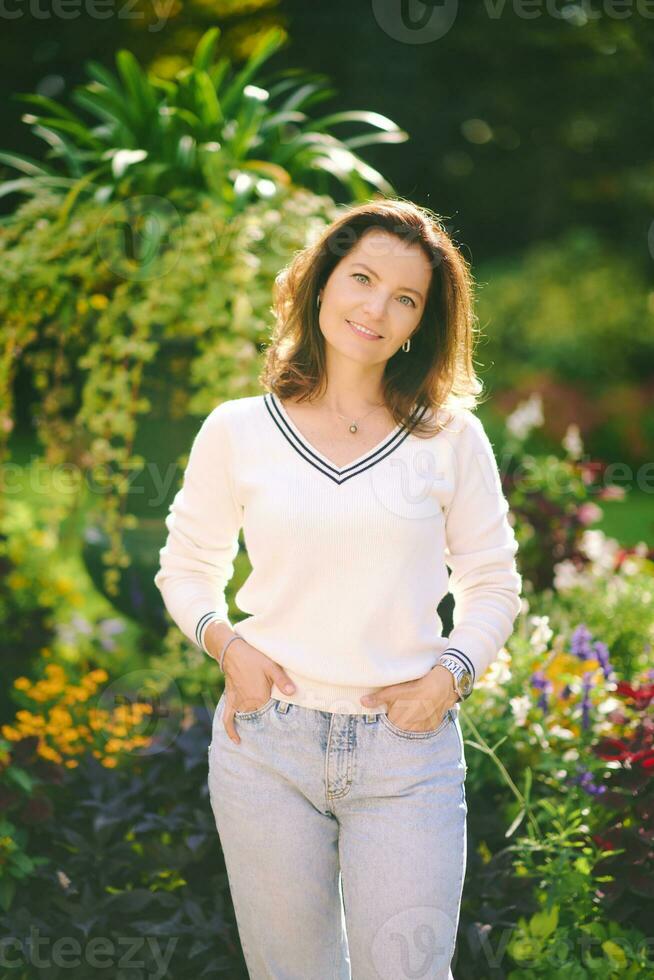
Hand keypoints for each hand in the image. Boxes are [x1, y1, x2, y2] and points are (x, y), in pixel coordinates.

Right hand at [205, 627, 295, 744]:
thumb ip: (282, 681)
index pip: (271, 714)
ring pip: (247, 720)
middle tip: (278, 732)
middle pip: (260, 718)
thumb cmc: (254, 658)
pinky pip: (227, 718)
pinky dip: (230, 730)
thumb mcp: (272, 667)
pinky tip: (236, 740)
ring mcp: (239, 703)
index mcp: (260, 698)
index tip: (286, 726)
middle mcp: (249, 704)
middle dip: (267, 723)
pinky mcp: (230, 700)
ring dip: (253, 727)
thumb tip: (293, 693)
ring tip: (262, 736)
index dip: (278, 718)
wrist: (233, 652)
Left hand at [359, 665, 459, 732]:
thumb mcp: (394, 691)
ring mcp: (422, 731)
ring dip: (409, 725)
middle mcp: (410, 731)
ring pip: (411, 731)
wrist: (440, 686)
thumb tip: (362, 702)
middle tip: (401, 712)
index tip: (387, 716)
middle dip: (397, 723)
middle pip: (399, 730)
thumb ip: (377, 699)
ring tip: (411, 712)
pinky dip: (421, 724)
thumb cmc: (415, 689)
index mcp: (398, 723)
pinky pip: (423, 729)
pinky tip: (421, 714)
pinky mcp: (432, 728)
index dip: (387, 722)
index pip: (388, 729)